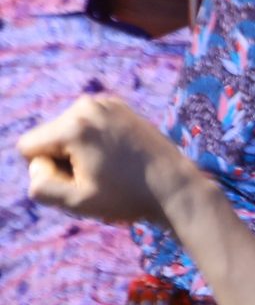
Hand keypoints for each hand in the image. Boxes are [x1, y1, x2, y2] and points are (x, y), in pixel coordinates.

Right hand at [18, 94, 193, 225]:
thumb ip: (40, 185)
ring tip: (110, 166)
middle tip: (99, 174)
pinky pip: (87, 126)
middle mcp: (88, 105)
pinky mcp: (120, 106)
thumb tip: (37, 164)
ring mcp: (106, 103)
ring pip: (67, 131)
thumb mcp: (76, 201)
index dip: (45, 170)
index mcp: (74, 126)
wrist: (176, 187)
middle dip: (62, 158)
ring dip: (78, 151)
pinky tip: (118, 155)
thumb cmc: (126, 196)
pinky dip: (95, 141)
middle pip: (48, 136)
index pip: (28, 147)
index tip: (78, 179)